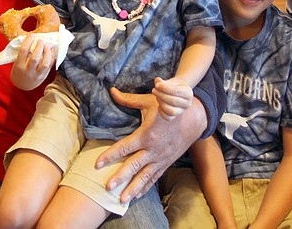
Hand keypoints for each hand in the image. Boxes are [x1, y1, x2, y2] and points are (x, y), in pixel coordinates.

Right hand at [10, 33, 55, 90]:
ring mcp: (37, 75)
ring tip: (47, 45)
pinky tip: (52, 50)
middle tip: (40, 41)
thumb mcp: (16, 63)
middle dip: (39, 47)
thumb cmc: (19, 71)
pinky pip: (50, 66)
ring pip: (45, 64)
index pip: (23, 52)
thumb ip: (23, 54)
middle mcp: (28, 71)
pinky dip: (52, 57)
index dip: (28, 42)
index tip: (31, 35)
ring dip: (47, 53)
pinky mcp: (44, 76)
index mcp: (19, 66)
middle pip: (35, 58)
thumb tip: (31, 40)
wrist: (22, 86)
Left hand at [96, 87, 205, 203]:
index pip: (124, 147)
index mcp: (146, 135)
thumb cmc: (169, 108)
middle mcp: (153, 149)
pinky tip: (136, 196)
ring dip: (132, 188)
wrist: (194, 118)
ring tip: (121, 200)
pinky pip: (154, 178)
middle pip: (133, 166)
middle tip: (108, 187)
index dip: (110, 156)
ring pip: (144, 176)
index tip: (97, 164)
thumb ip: (128, 99)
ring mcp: (160, 158)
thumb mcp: (149, 101)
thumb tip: (111, 91)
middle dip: (120, 177)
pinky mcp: (166, 163)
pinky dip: (145, 187)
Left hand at [152, 77, 192, 119]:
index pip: (176, 91)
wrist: (177, 92)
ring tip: (157, 97)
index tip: (157, 85)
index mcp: (188, 93)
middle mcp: (187, 103)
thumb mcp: (170, 82)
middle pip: (173, 101)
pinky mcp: (175, 117)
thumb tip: (157, 80)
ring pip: (171, 111)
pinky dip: (161, 112)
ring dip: (162, 104)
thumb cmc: (172, 86)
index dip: (164, 88)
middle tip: (154, 90)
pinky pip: (168, 118)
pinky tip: (159, 105)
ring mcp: (182, 111)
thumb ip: (163, 81)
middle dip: (161, 95)